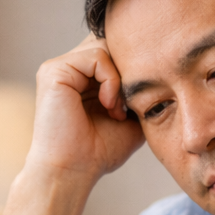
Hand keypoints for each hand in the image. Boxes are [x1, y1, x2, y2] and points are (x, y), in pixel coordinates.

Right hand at [24, 35, 144, 193]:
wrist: (73, 172)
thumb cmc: (98, 153)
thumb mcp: (130, 119)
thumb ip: (139, 92)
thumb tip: (161, 70)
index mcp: (82, 78)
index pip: (115, 52)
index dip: (132, 70)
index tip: (133, 105)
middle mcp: (69, 68)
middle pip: (111, 42)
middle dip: (128, 71)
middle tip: (128, 106)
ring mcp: (60, 68)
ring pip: (106, 45)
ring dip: (120, 78)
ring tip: (116, 109)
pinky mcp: (54, 71)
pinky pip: (96, 55)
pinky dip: (110, 79)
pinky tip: (108, 104)